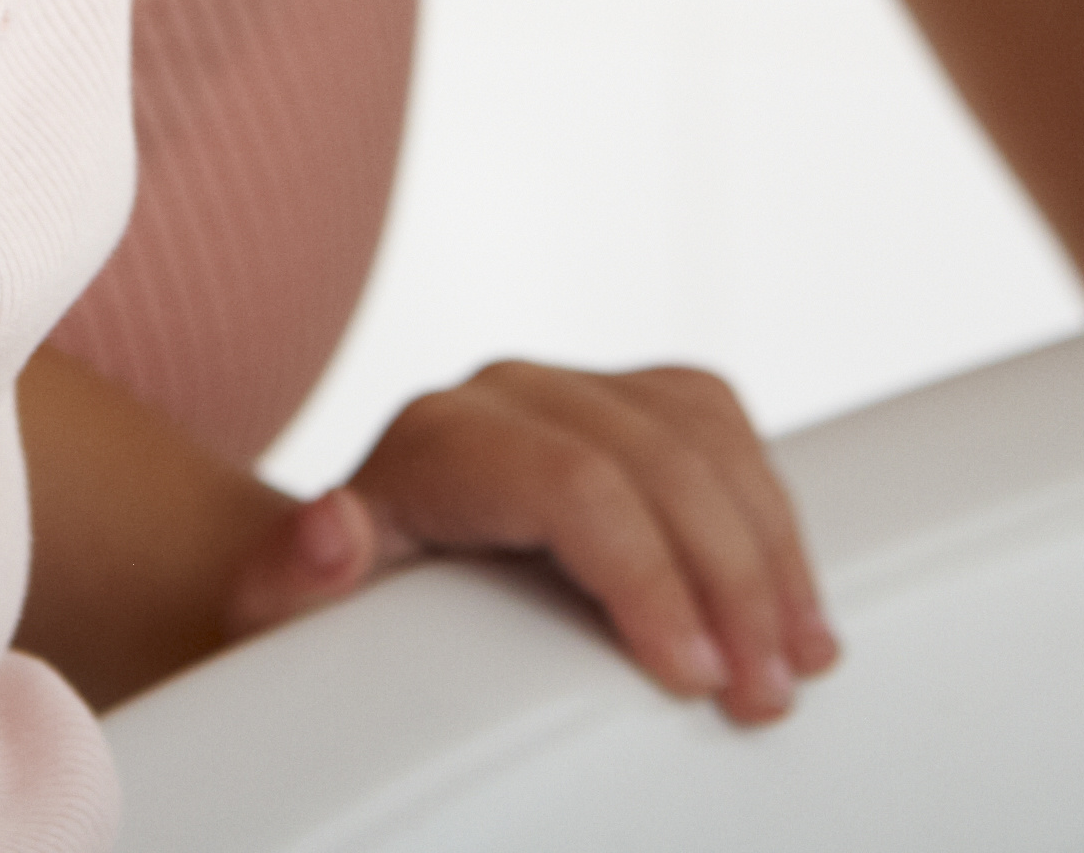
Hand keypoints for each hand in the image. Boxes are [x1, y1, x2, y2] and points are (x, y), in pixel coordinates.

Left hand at [223, 363, 838, 726]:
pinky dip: (770, 513)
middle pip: (658, 462)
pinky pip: (724, 431)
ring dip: (770, 551)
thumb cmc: (321, 610)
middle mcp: (511, 393)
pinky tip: (794, 597)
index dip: (648, 576)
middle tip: (764, 695)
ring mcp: (577, 388)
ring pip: (708, 436)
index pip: (574, 484)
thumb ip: (295, 575)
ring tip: (801, 661)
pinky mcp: (630, 403)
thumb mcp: (282, 611)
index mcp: (438, 439)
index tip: (693, 678)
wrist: (342, 568)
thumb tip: (335, 527)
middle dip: (730, 584)